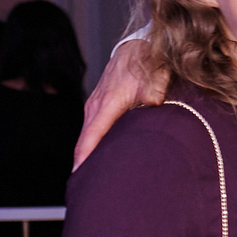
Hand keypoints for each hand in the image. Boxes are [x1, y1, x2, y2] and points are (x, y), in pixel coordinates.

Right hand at [74, 38, 169, 168]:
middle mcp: (96, 106)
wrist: (138, 48)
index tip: (80, 176)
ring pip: (87, 135)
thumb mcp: (157, 79)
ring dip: (85, 154)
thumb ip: (155, 94)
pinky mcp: (98, 104)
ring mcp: (94, 104)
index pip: (92, 136)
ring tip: (86, 179)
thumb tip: (154, 105)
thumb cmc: (149, 65)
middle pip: (85, 141)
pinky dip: (90, 143)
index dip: (85, 157)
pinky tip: (95, 157)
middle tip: (84, 188)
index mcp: (108, 104)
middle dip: (83, 164)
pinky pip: (91, 128)